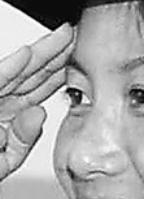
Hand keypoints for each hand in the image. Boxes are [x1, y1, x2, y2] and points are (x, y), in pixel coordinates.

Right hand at [0, 24, 73, 180]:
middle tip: (76, 37)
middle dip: (55, 55)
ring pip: (17, 71)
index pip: (41, 88)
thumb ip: (24, 139)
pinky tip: (27, 54)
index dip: (60, 72)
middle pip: (32, 74)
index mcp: (10, 114)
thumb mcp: (4, 160)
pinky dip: (9, 68)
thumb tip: (39, 114)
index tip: (80, 58)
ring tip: (61, 37)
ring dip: (40, 53)